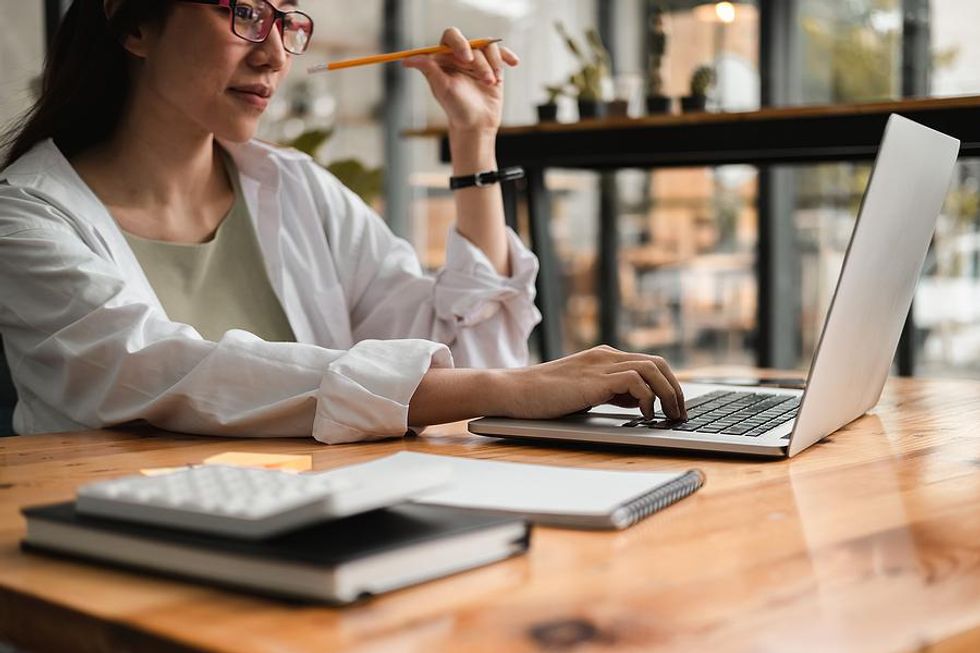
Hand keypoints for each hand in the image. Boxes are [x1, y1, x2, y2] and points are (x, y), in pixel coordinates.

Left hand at [402, 27, 519, 133]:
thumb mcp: (442, 88)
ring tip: (491, 84)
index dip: (459, 43)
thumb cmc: (456, 109)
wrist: (476, 124)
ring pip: (489, 49)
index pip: (451, 37)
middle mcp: (460, 56)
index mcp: (444, 58)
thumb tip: (406, 61)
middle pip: (473, 43)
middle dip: (480, 61)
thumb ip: (428, 70)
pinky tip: (514, 63)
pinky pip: (501, 54)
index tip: (465, 59)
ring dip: (492, 66)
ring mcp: (477, 61)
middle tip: (484, 78)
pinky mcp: (492, 66)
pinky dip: (507, 57)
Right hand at [497, 346, 686, 420]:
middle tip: (680, 414)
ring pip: (653, 369)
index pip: (649, 364)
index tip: (674, 407)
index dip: (668, 385)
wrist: (513, 391)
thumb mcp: (583, 392)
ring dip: (669, 395)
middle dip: (676, 390)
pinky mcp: (594, 380)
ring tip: (670, 416)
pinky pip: (636, 382)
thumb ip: (609, 391)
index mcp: (603, 357)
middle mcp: (606, 356)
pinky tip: (644, 416)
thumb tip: (637, 402)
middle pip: (658, 364)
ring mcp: (600, 366)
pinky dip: (648, 399)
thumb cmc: (542, 397)